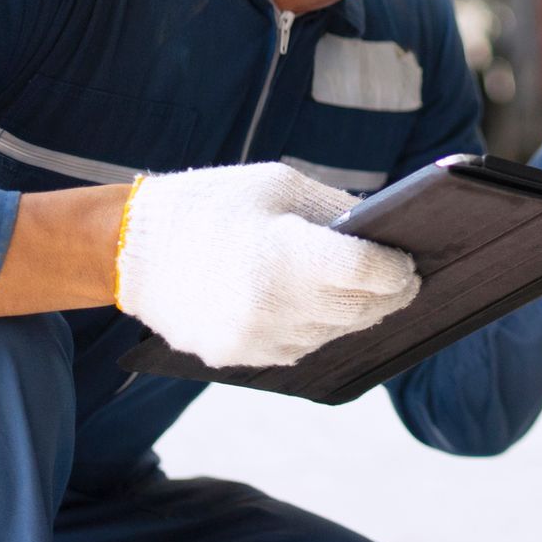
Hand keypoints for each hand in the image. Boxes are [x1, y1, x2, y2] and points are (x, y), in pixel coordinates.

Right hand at [114, 162, 418, 367]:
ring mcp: (255, 338)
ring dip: (355, 315)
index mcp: (286, 254)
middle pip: (358, 309)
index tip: (412, 263)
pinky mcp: (237, 357)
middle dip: (389, 296)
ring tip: (368, 295)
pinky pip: (298, 348)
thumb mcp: (278, 185)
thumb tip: (384, 234)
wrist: (129, 248)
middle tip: (406, 284)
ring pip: (332, 334)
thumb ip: (335, 211)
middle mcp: (274, 305)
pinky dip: (317, 329)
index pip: (370, 272)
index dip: (399, 268)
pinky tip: (323, 308)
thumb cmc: (212, 204)